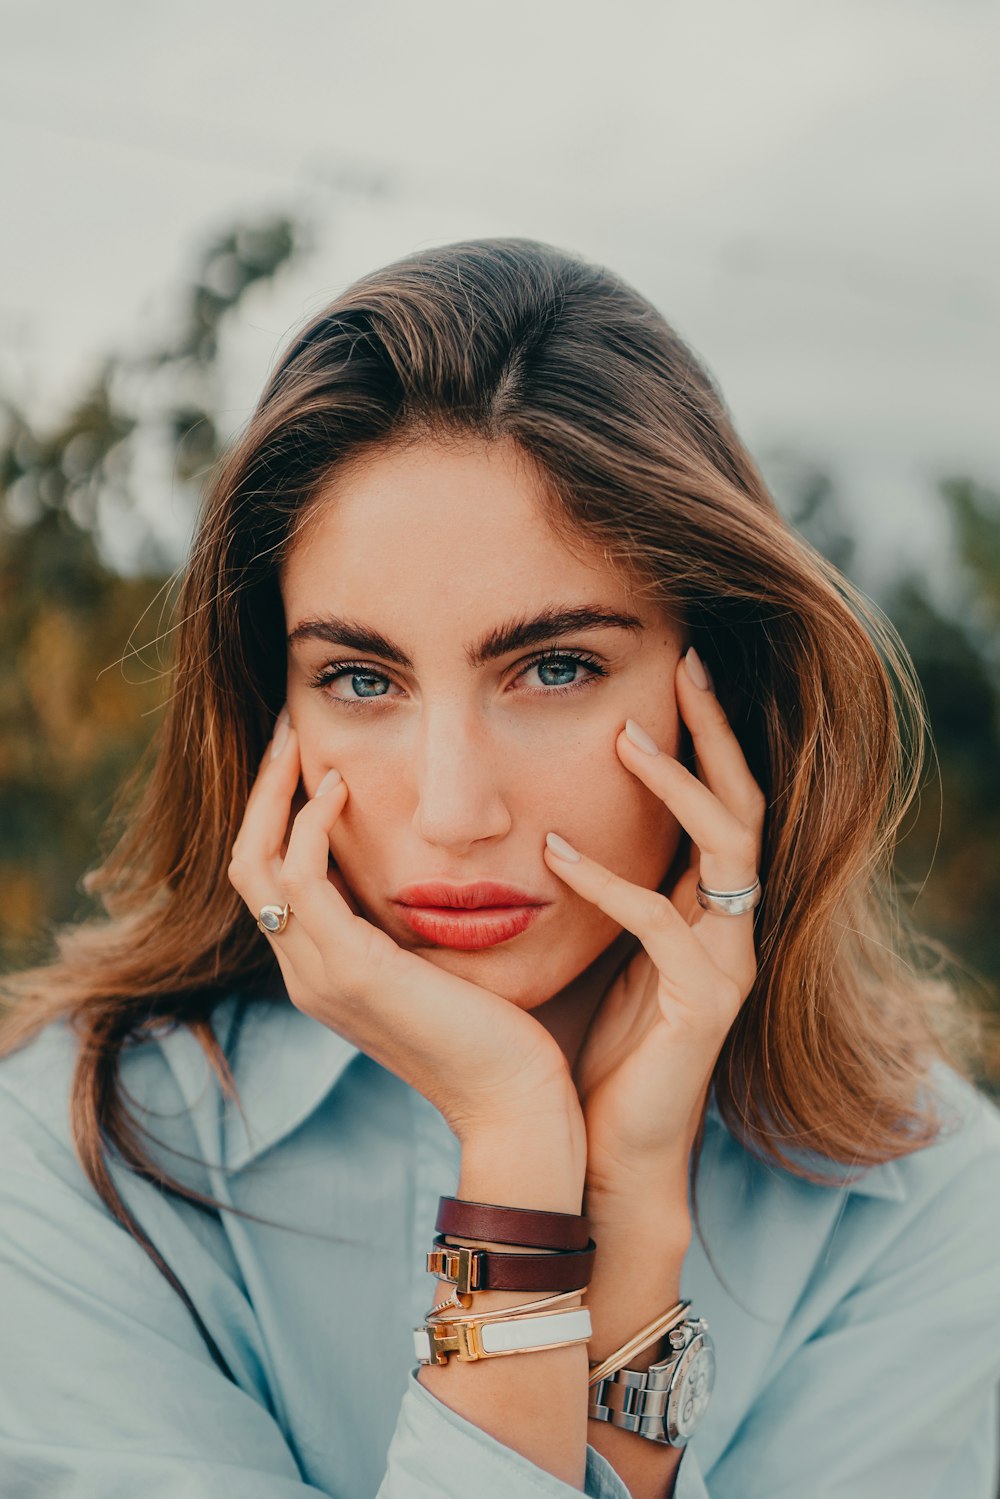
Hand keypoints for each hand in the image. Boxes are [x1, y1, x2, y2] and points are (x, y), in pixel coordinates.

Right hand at [228, 715, 583, 1158]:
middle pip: (245, 862)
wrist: (516, 1103)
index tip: (305, 754)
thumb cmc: (498, 1033)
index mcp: (323, 972)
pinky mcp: (351, 971)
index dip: (276, 813)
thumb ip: (410, 924)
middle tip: (288, 728)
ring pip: (257, 863)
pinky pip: (303, 879)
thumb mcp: (438, 966)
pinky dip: (311, 825)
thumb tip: (417, 867)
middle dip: (261, 791)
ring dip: (273, 792)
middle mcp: (306, 974)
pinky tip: (340, 786)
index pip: (270, 879)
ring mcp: (320, 976)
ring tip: (301, 738)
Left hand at [543, 648, 764, 1217]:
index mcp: (704, 911)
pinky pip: (660, 922)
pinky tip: (554, 851)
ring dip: (677, 786)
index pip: (722, 802)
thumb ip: (592, 886)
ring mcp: (727, 963)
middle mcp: (730, 927)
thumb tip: (534, 813)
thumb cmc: (589, 1050)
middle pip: (747, 804)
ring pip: (728, 846)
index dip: (706, 737)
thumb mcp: (594, 948)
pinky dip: (607, 881)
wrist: (603, 1150)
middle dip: (718, 732)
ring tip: (627, 736)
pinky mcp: (704, 1003)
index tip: (674, 671)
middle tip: (686, 666)